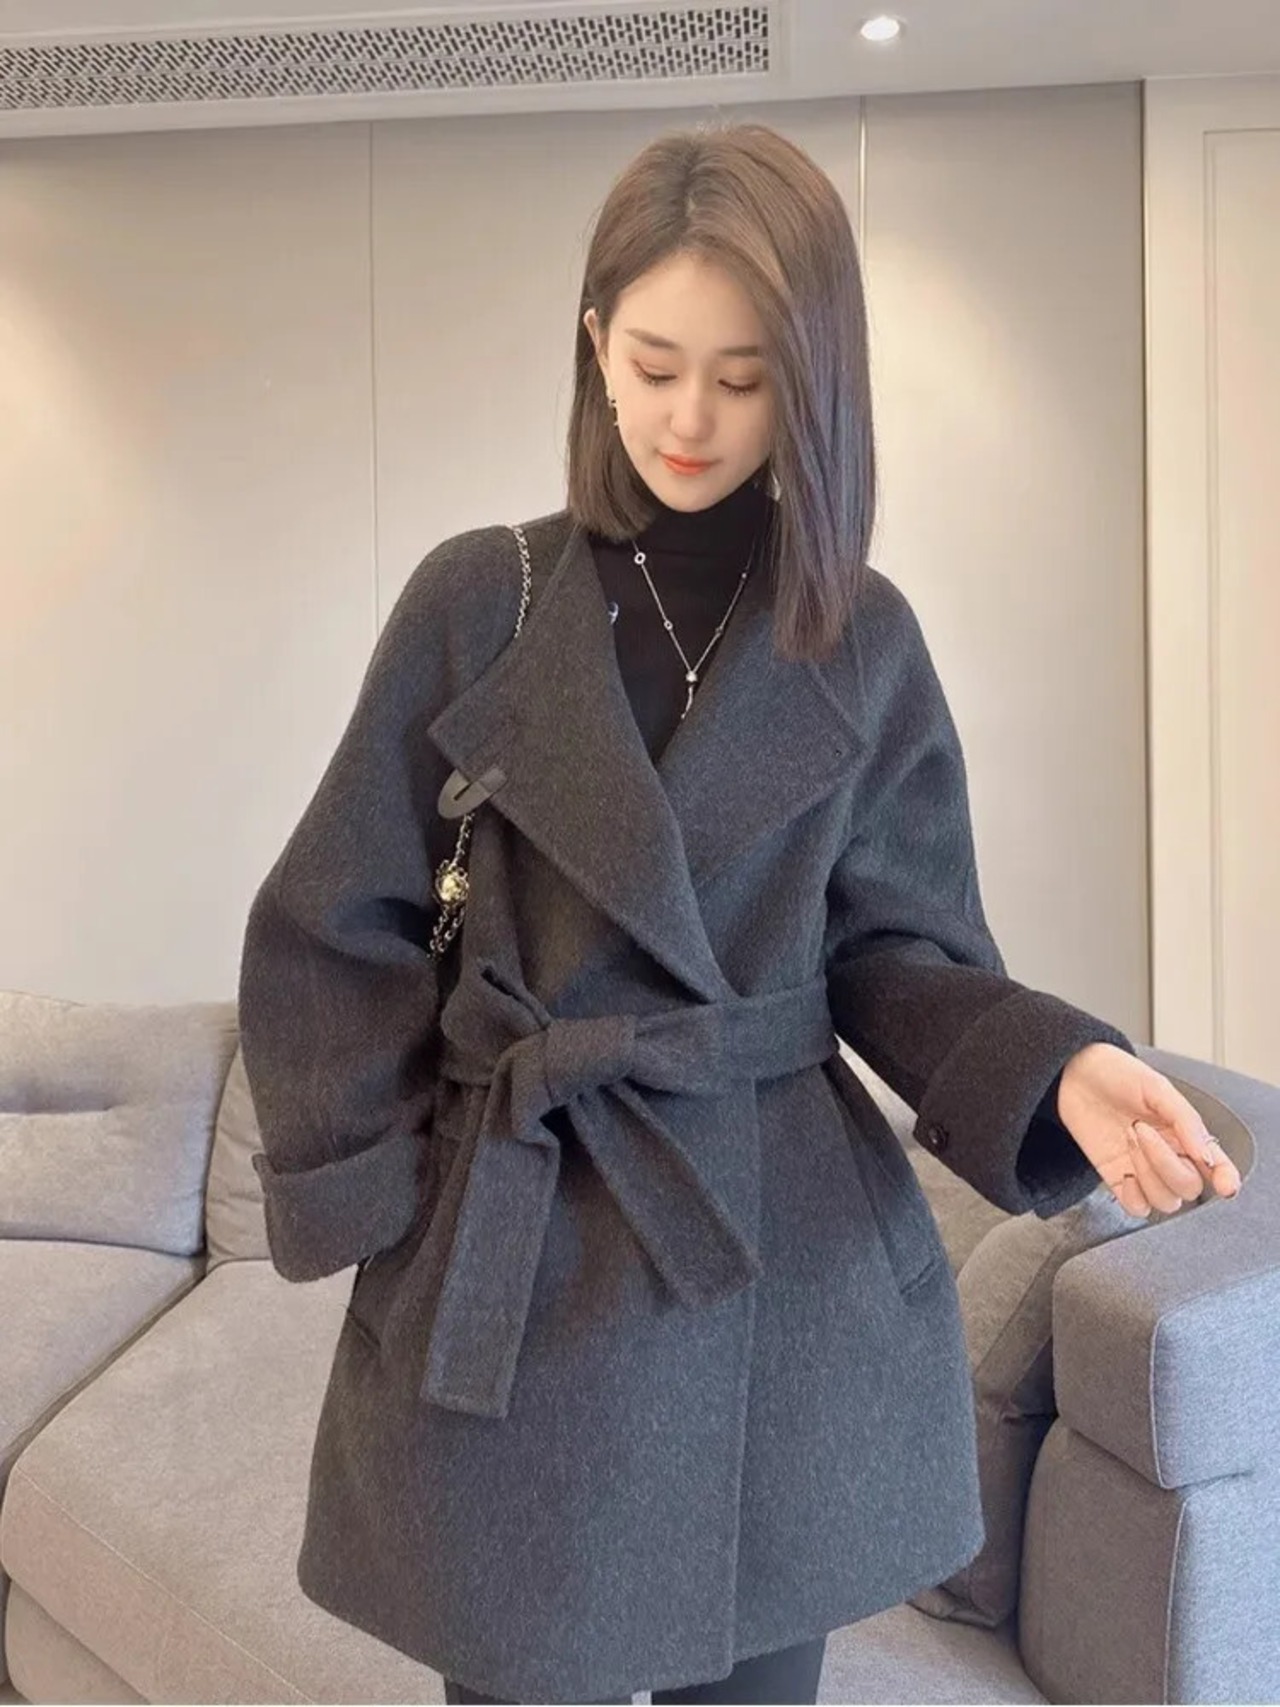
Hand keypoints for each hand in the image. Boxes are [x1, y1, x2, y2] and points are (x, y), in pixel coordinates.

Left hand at [1057, 1043, 1242, 1217]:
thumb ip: (1185, 1120)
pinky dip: (1133, 1197)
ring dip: (1147, 1172)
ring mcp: (1145, 1171)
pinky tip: (1124, 1171)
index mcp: (1187, 1134)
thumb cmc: (1118, 1075)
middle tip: (1140, 1128)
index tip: (1225, 1185)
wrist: (1075, 1074)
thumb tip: (1206, 1156)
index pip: (1218, 1166)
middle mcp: (1171, 1157)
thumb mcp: (1157, 1088)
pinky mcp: (1119, 1181)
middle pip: (1189, 1188)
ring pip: (1165, 1201)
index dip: (1226, 1179)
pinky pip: (1137, 1209)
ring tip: (1128, 1136)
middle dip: (1166, 1163)